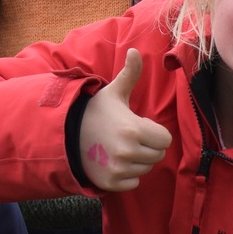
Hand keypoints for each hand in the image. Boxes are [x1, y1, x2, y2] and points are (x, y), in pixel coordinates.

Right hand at [77, 49, 171, 193]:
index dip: (155, 132)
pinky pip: (134, 183)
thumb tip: (135, 50)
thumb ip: (130, 74)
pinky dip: (128, 175)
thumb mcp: (113, 92)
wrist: (67, 135)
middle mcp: (127, 152)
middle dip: (148, 146)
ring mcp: (118, 169)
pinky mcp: (110, 183)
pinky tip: (114, 161)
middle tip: (129, 137)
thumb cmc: (96, 112)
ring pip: (146, 169)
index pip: (165, 140)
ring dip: (138, 160)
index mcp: (133, 129)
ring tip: (120, 148)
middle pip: (157, 155)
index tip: (139, 126)